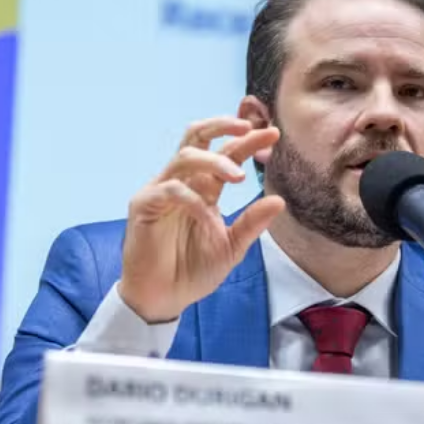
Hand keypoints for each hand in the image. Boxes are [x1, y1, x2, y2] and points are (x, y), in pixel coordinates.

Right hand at [119, 117, 285, 322]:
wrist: (163, 298)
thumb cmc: (193, 270)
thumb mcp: (231, 247)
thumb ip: (251, 223)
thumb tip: (279, 200)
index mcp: (204, 188)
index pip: (225, 153)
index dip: (247, 140)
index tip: (274, 134)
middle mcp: (183, 182)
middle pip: (196, 136)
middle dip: (222, 125)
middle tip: (249, 129)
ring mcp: (161, 191)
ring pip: (184, 157)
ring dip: (213, 161)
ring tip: (238, 176)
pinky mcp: (144, 205)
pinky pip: (170, 190)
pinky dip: (192, 201)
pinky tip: (208, 218)